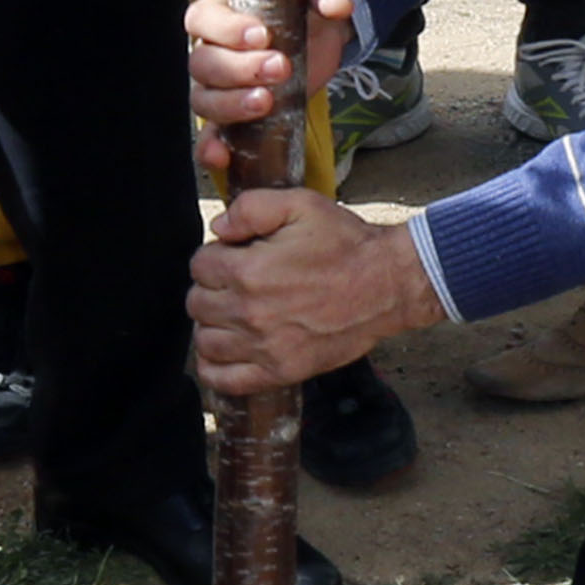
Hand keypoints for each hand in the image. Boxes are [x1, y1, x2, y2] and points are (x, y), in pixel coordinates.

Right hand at [186, 0, 355, 151]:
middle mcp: (210, 49)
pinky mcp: (232, 117)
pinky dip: (211, 147)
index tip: (262, 35)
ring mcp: (218, 87)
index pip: (203, 18)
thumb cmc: (303, 6)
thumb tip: (337, 6)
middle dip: (241, 68)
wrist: (316, 34)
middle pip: (203, 63)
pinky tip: (223, 156)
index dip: (227, 29)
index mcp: (220, 12)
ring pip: (204, 99)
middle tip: (281, 66)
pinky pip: (209, 135)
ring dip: (232, 104)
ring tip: (267, 102)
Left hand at [188, 184, 440, 392]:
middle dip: (212, 288)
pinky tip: (227, 351)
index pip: (199, 266)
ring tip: (236, 313)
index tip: (236, 255)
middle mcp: (249, 312)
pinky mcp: (280, 372)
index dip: (215, 256)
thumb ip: (250, 207)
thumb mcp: (301, 204)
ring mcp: (263, 347)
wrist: (388, 285)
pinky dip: (215, 368)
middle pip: (197, 303)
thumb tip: (218, 227)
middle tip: (238, 282)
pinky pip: (224, 380)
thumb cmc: (346, 244)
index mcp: (249, 271)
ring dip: (213, 324)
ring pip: (205, 340)